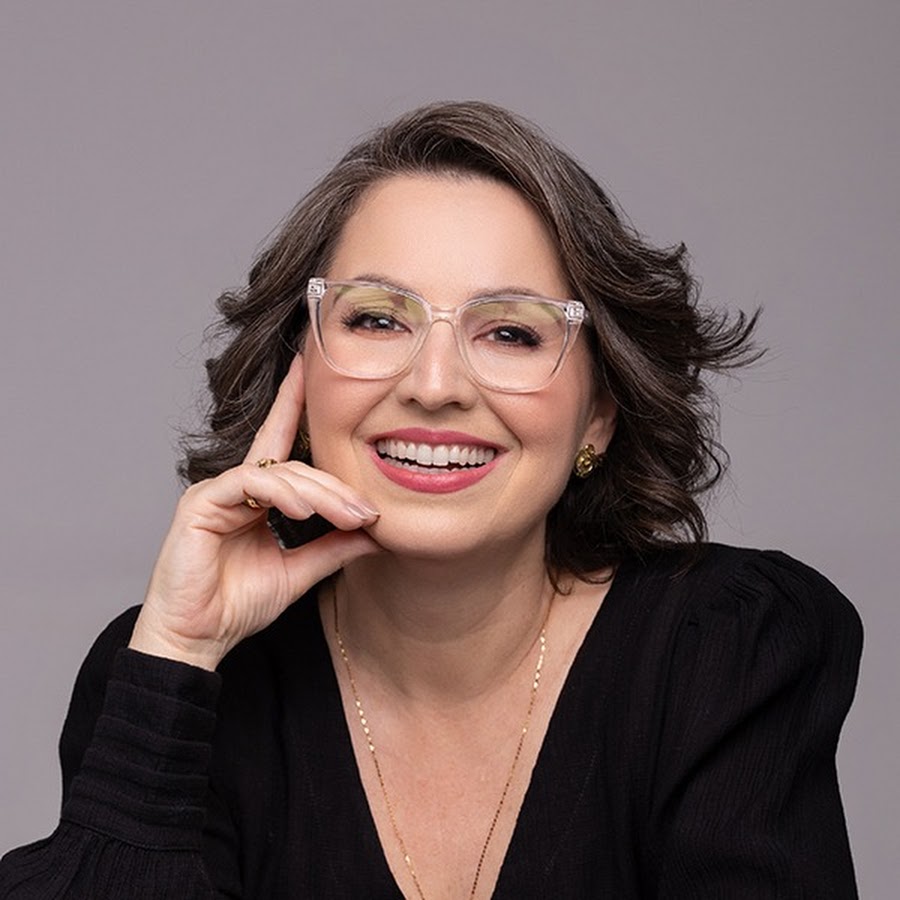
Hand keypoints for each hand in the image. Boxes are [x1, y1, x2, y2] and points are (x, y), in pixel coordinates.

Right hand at [129, 353, 380, 669]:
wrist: (197, 640)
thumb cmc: (237, 605)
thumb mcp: (299, 571)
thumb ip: (332, 547)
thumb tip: (376, 532)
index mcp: (256, 498)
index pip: (281, 442)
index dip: (293, 403)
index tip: (310, 368)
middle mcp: (235, 487)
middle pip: (294, 466)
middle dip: (336, 486)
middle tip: (370, 511)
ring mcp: (215, 492)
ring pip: (277, 472)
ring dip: (319, 493)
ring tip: (349, 516)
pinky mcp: (200, 503)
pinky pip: (248, 484)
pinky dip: (281, 494)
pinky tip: (305, 510)